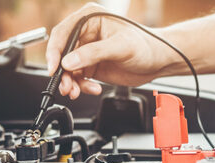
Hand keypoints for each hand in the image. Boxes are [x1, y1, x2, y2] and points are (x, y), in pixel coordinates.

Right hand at [46, 3, 176, 98]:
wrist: (159, 61)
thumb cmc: (147, 45)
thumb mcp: (120, 47)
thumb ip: (94, 53)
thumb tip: (69, 61)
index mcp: (90, 18)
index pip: (63, 33)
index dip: (55, 51)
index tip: (54, 67)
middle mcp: (86, 33)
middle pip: (62, 53)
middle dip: (63, 72)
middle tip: (67, 86)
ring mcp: (88, 50)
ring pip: (68, 68)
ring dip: (70, 82)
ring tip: (76, 91)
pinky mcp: (92, 65)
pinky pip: (78, 77)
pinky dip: (81, 86)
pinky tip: (92, 88)